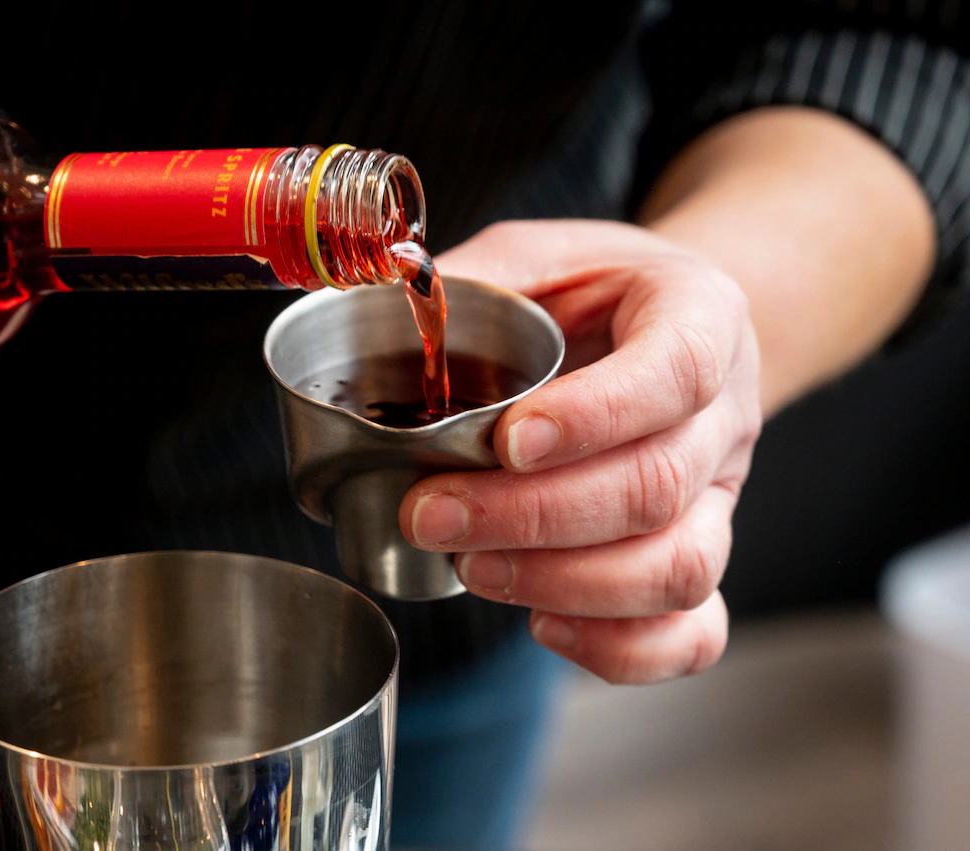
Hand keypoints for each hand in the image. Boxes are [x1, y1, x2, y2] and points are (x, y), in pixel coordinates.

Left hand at [400, 220, 762, 683]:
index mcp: (700, 318)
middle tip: (430, 515)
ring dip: (564, 582)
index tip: (507, 441)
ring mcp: (720, 495)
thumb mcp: (543, 252)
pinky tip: (541, 624)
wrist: (671, 331)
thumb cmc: (599, 293)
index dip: (593, 417)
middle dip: (532, 516)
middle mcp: (724, 414)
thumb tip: (387, 312)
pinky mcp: (701, 553)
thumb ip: (476, 279)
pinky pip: (693, 630)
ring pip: (680, 569)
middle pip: (657, 486)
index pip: (675, 372)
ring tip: (469, 568)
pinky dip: (620, 647)